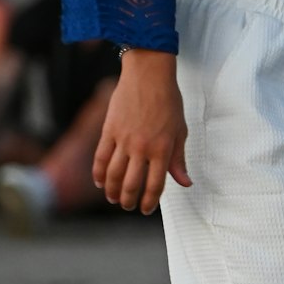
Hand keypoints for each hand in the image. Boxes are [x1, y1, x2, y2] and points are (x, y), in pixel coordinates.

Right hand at [92, 51, 191, 213]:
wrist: (148, 74)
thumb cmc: (168, 101)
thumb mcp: (180, 130)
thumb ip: (178, 159)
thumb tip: (185, 182)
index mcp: (162, 149)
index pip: (154, 185)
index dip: (149, 202)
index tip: (146, 209)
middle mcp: (142, 148)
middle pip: (131, 184)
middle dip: (129, 201)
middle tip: (128, 206)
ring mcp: (123, 139)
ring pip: (113, 174)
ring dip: (112, 191)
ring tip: (113, 198)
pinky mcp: (109, 130)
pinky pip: (100, 157)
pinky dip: (98, 173)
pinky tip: (100, 182)